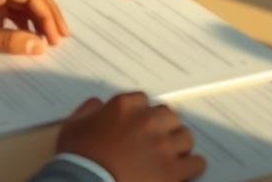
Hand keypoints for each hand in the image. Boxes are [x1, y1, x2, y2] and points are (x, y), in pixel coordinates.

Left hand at [0, 0, 66, 56]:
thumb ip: (7, 41)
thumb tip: (39, 46)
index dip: (47, 14)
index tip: (56, 38)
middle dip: (48, 15)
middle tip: (62, 38)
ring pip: (24, 1)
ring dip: (38, 19)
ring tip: (50, 40)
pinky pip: (14, 8)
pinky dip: (25, 22)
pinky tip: (31, 37)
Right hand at [56, 92, 204, 181]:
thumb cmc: (78, 157)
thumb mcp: (74, 125)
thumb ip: (89, 110)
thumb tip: (98, 105)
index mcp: (124, 106)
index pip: (144, 100)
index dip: (142, 113)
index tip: (140, 124)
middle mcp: (147, 121)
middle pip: (169, 115)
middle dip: (164, 126)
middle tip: (158, 138)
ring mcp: (162, 145)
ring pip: (185, 136)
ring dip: (180, 144)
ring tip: (174, 154)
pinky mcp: (173, 171)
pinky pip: (196, 162)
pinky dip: (193, 165)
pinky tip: (186, 170)